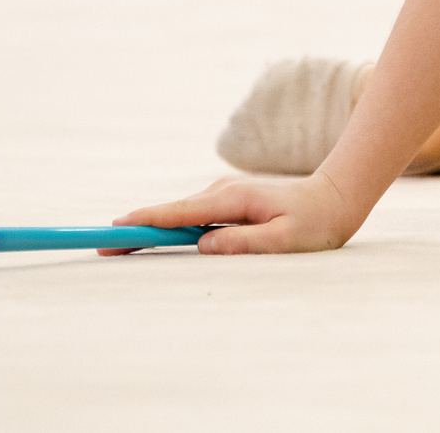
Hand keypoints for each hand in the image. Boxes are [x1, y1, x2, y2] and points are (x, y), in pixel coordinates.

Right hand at [109, 169, 365, 256]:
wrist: (337, 196)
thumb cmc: (316, 223)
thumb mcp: (284, 240)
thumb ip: (244, 244)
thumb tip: (203, 246)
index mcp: (234, 200)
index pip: (179, 215)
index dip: (144, 224)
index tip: (113, 231)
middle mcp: (223, 191)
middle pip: (172, 214)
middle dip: (138, 230)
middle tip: (102, 248)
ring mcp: (225, 193)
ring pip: (182, 215)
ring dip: (155, 229)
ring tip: (120, 245)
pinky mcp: (229, 200)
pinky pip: (195, 216)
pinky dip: (173, 226)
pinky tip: (158, 238)